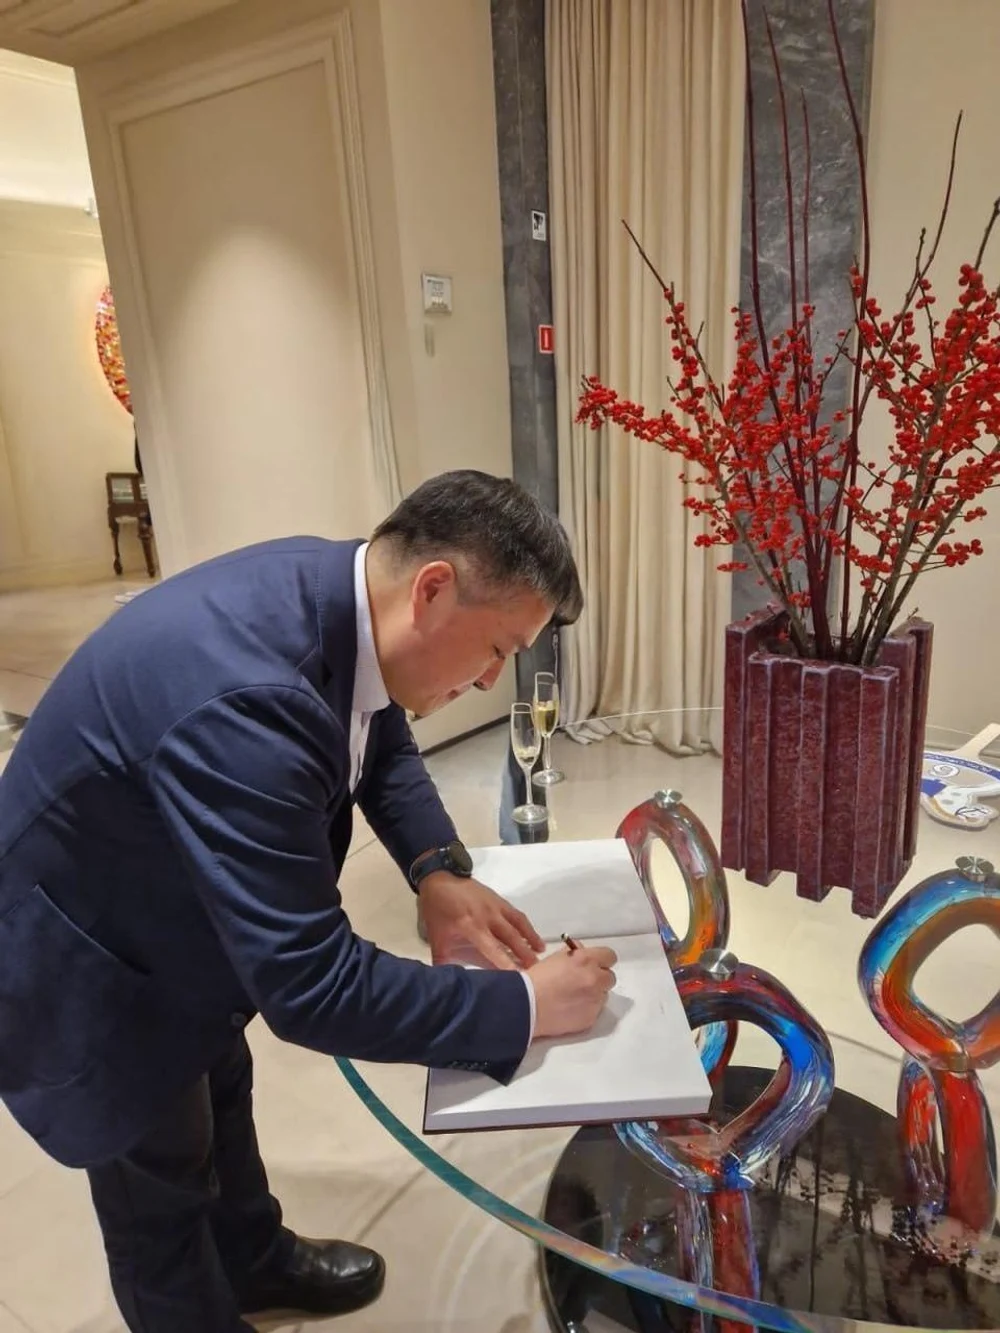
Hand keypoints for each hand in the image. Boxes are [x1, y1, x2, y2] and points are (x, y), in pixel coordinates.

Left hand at [419, 872, 544, 969]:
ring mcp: (496, 907)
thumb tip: (444, 982)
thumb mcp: (436, 936)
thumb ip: (441, 960)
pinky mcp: (500, 900)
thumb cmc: (437, 909)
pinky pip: (517, 915)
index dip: (506, 963)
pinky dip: (527, 926)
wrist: (440, 878)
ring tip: (541, 953)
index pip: (493, 949)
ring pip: (518, 925)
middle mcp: (488, 917)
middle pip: (511, 938)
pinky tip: (534, 937)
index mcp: (471, 927)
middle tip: (538, 970)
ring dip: (531, 939)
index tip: (518, 977)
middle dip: (525, 954)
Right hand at [529, 945, 617, 1038]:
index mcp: (586, 960)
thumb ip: (574, 953)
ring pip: (603, 995)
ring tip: (574, 997)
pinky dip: (586, 1009)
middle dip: (599, 978)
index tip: (596, 963)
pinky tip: (570, 1008)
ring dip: (593, 994)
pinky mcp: (590, 1018)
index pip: (609, 956)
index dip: (602, 960)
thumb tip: (581, 951)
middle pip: (610, 977)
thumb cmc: (535, 981)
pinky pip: (595, 1011)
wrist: (526, 1006)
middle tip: (584, 981)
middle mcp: (594, 979)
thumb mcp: (554, 958)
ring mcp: (594, 1000)